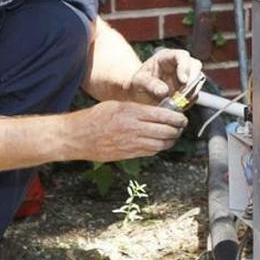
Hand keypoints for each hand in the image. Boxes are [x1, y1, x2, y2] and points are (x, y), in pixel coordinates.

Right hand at [71, 101, 187, 161]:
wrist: (77, 136)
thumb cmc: (94, 118)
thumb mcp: (116, 105)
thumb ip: (137, 108)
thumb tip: (157, 111)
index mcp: (131, 113)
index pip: (163, 115)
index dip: (177, 118)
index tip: (182, 117)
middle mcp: (133, 129)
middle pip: (165, 131)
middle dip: (177, 129)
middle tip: (180, 126)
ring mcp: (131, 144)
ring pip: (160, 144)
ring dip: (170, 140)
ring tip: (172, 135)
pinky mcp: (128, 155)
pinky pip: (150, 152)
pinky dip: (158, 148)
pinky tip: (159, 143)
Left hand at [127, 48, 202, 104]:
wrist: (138, 94)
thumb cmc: (138, 83)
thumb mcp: (138, 82)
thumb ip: (150, 84)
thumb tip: (164, 91)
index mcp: (166, 57)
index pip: (181, 55)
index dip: (185, 67)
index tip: (183, 81)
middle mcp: (178, 64)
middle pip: (195, 66)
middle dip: (192, 80)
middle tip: (183, 94)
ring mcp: (185, 76)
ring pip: (198, 80)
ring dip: (191, 92)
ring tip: (178, 101)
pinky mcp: (187, 89)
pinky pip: (195, 94)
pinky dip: (189, 101)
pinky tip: (179, 105)